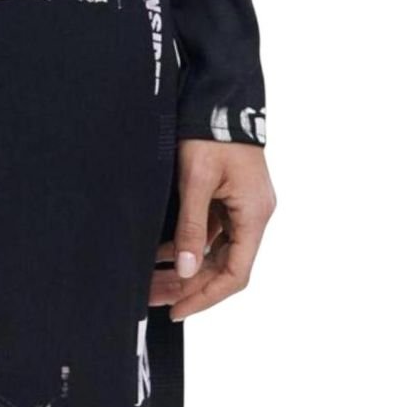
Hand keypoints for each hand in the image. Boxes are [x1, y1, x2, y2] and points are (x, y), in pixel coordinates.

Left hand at [149, 139, 276, 321]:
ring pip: (215, 250)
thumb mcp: (197, 180)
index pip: (234, 274)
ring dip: (186, 267)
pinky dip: (188, 244)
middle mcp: (253, 214)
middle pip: (224, 266)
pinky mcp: (229, 196)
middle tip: (154, 297)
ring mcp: (242, 205)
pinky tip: (160, 253)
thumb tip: (187, 269)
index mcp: (254, 215)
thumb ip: (192, 227)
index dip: (206, 296)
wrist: (219, 96)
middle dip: (189, 285)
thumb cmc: (211, 133)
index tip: (178, 310)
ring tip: (152, 281)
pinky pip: (211, 231)